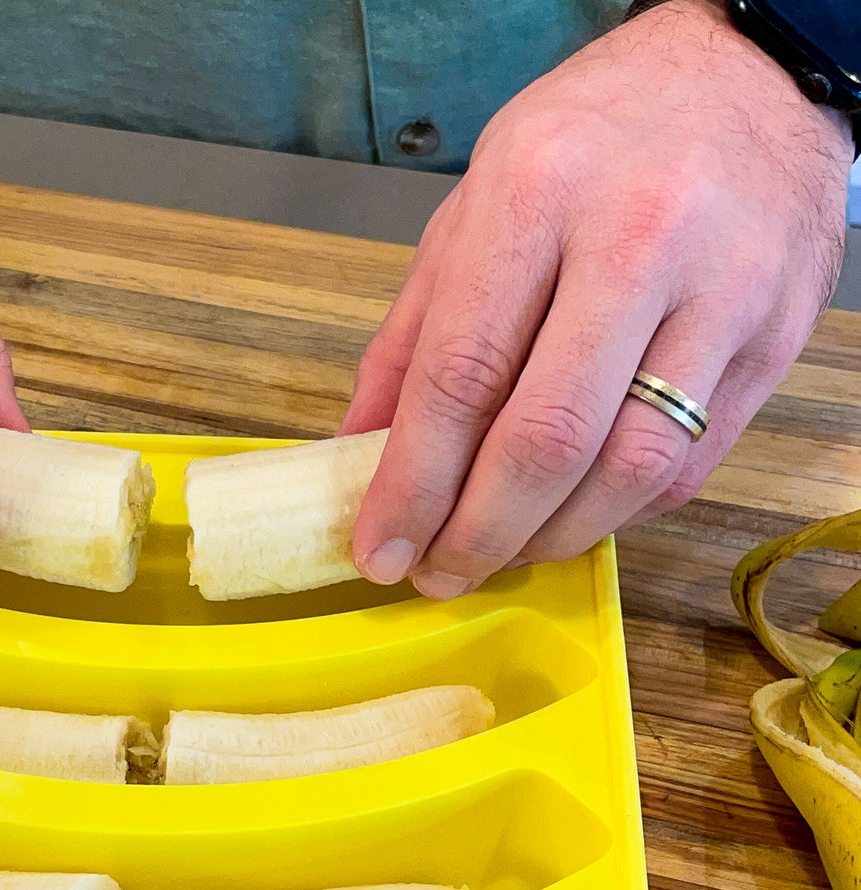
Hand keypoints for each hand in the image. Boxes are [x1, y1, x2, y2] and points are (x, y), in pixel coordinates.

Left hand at [343, 0, 852, 597]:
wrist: (750, 72)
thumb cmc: (593, 141)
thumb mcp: (472, 208)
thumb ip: (411, 337)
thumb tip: (356, 451)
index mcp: (537, 195)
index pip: (460, 375)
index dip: (412, 486)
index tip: (381, 549)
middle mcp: (639, 237)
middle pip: (547, 438)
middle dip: (479, 532)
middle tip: (438, 574)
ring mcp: (724, 291)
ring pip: (629, 468)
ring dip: (551, 537)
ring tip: (501, 552)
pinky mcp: (775, 338)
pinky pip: (688, 464)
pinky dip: (618, 512)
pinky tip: (573, 513)